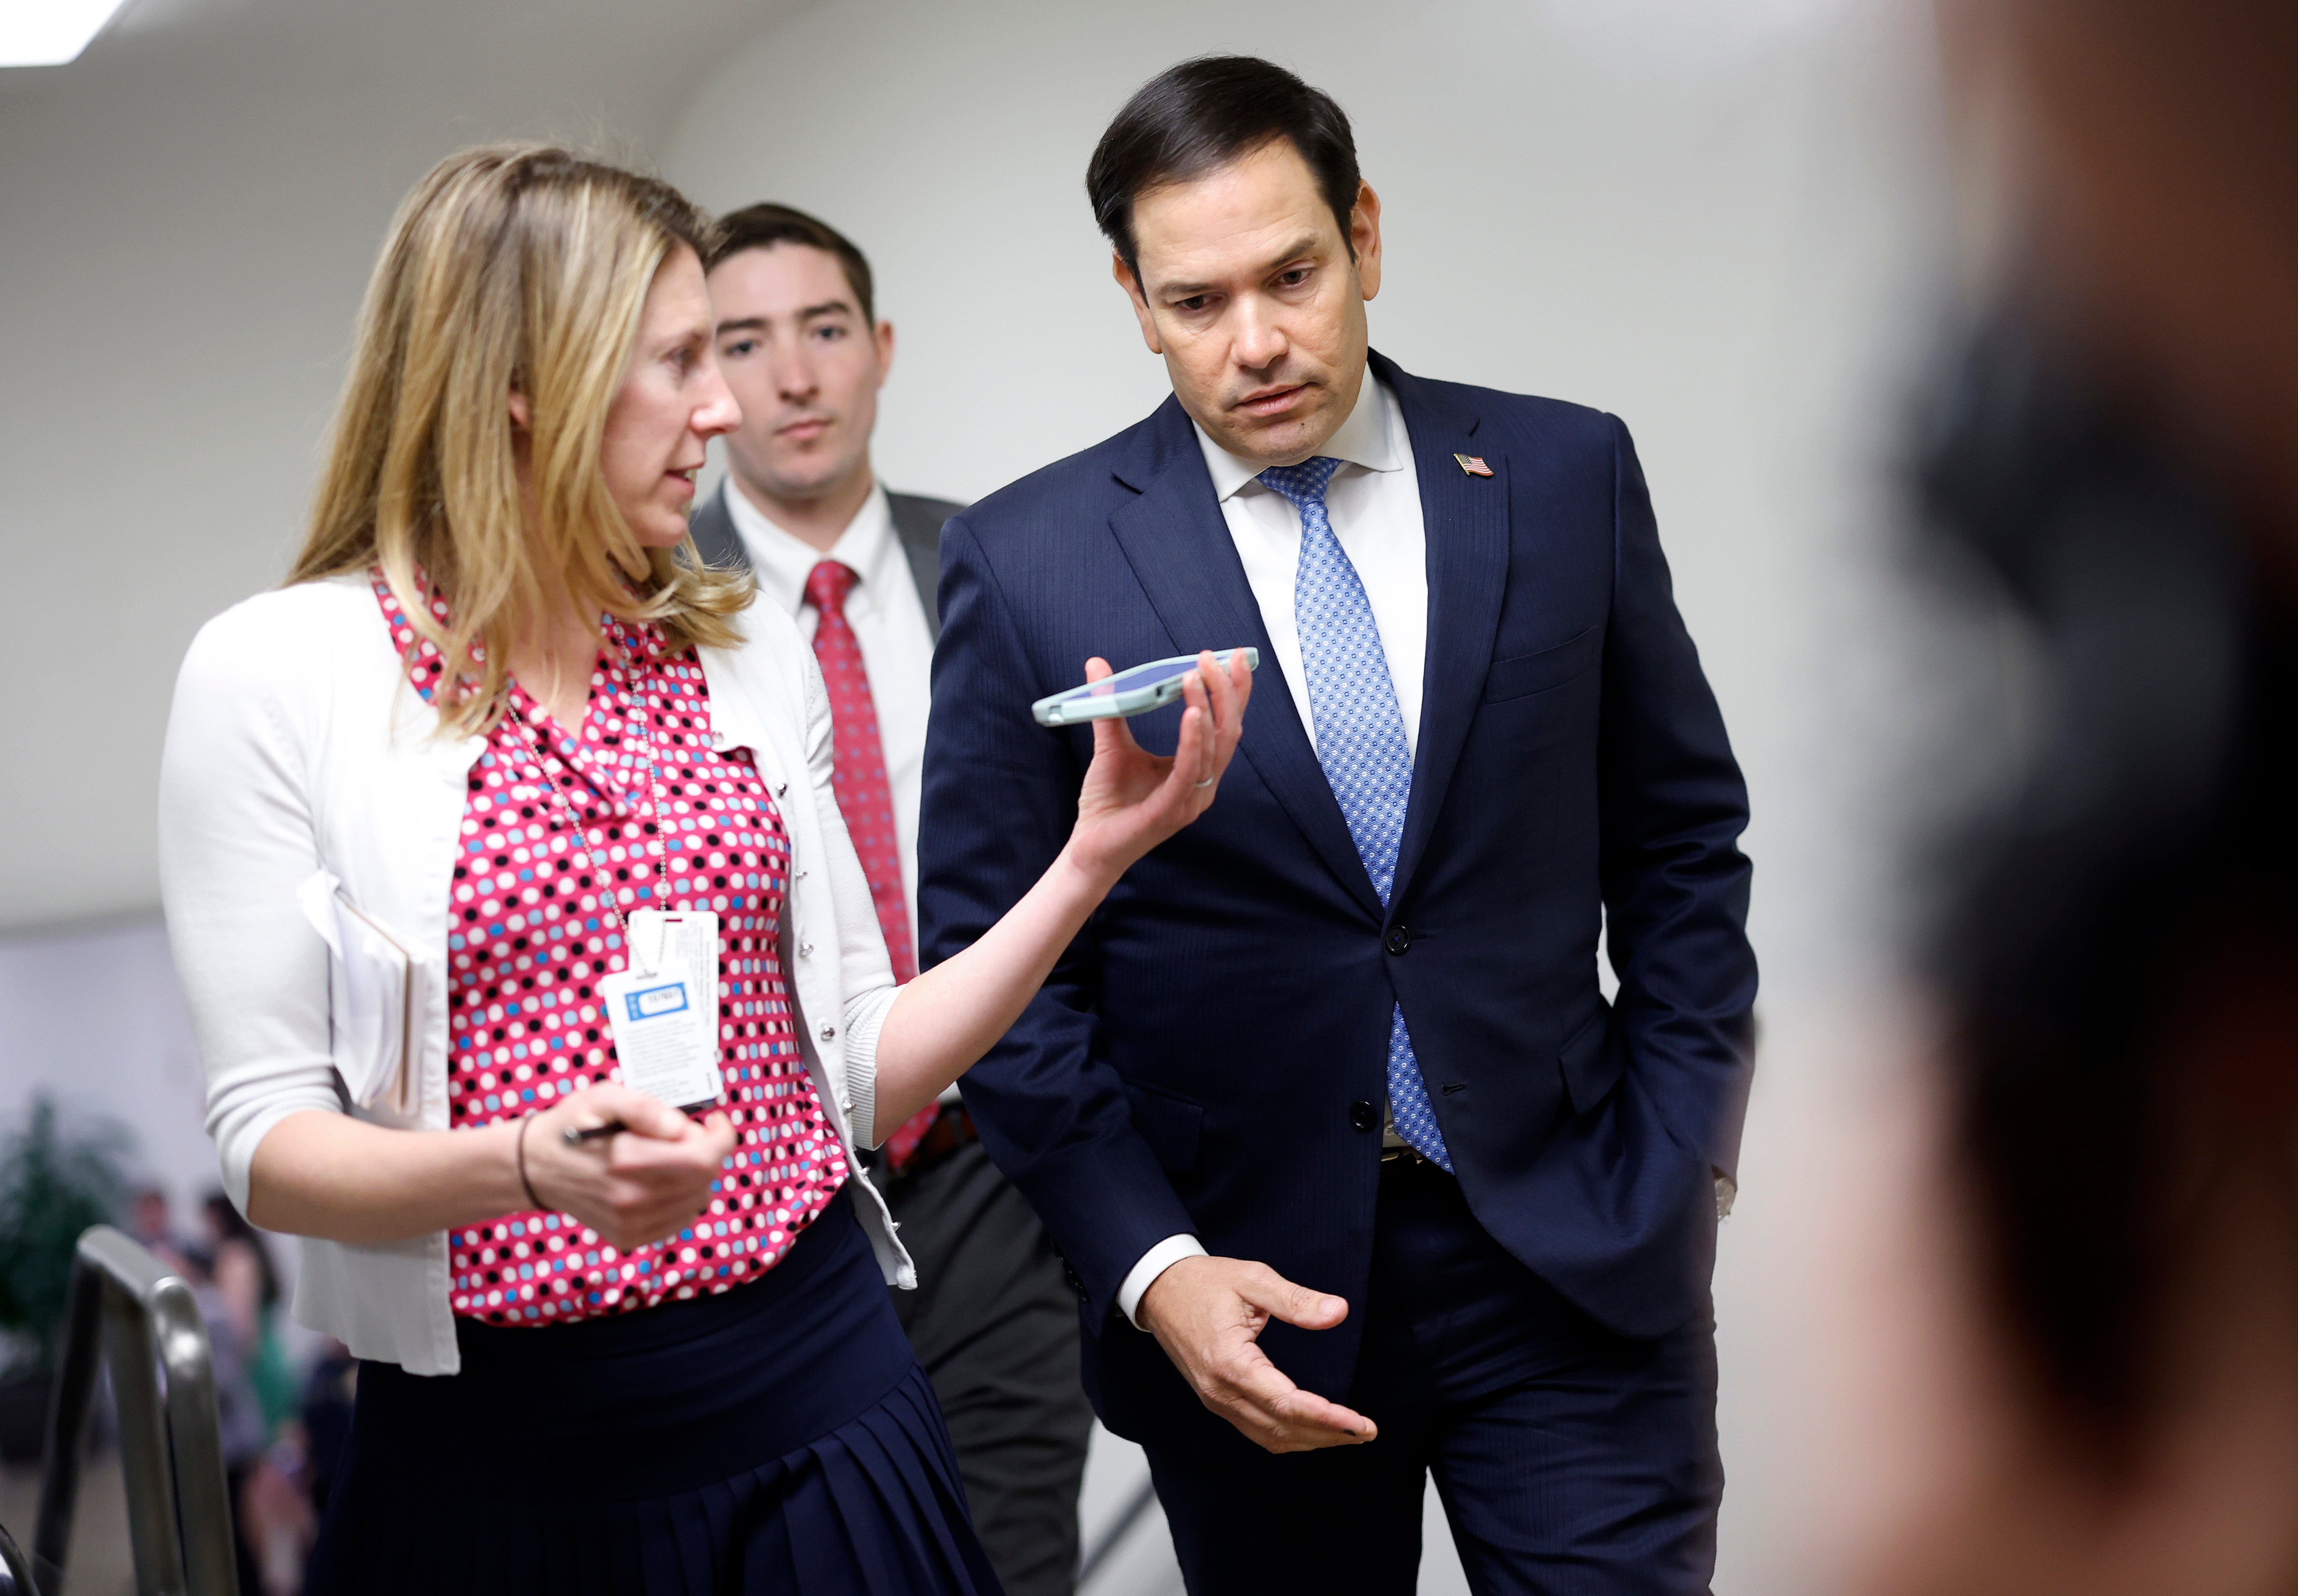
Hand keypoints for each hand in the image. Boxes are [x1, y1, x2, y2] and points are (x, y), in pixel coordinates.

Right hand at [518, 1082, 734, 1252]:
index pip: (704, 1158)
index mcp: (627, 1161)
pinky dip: (682, 1198)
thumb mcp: (604, 1097)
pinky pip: (679, 1219)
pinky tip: (663, 1179)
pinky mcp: (628, 1237)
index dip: (721, 1137)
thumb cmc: (573, 1125)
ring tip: (671, 1156)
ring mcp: (630, 1223)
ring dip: (696, 1175)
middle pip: (704, 1178)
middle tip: (687, 1134)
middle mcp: (630, 1199)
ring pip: (696, 1200)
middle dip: (706, 1151)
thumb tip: (681, 1127)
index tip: (714, 1120)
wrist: (535, 1167)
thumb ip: (645, 1108)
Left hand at [1065, 650, 1251, 884]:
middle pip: (1228, 732)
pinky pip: (1190, 771)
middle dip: (1225, 691)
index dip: (1233, 691)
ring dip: (1207, 707)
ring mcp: (1190, 800)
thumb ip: (1109, 705)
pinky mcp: (1171, 810)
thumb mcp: (1111, 744)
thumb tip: (1097, 665)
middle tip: (1212, 657)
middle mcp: (1201, 785)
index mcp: (1196, 770)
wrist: (1089, 847)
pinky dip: (1193, 741)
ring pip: (1214, 748)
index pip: (1224, 726)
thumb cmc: (1107, 803)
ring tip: (1194, 676)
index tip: (1230, 657)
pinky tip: (1192, 714)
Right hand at [1135, 1254, 1375, 1452]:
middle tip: (1366, 1431)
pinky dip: (1288, 1436)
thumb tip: (1338, 1312)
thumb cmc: (1204, 1282)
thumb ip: (1296, 1299)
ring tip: (1348, 1434)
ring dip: (1311, 1440)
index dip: (1328, 1418)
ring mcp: (1216, 1401)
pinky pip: (1256, 1431)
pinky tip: (1312, 1429)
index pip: (1287, 1405)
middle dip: (1328, 1435)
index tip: (1361, 1423)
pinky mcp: (1217, 1400)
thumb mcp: (1252, 1279)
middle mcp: (1221, 1392)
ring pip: (1269, 1438)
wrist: (1159, 1291)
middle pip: (1282, 1430)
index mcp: (1230, 1363)